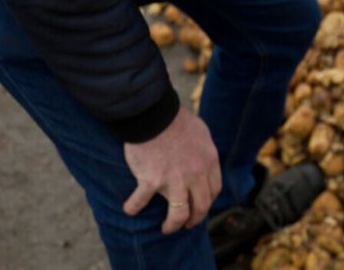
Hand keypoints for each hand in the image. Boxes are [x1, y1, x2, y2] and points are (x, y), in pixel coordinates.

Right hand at [122, 105, 221, 233]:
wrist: (156, 115)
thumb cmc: (177, 120)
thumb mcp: (201, 134)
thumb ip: (204, 152)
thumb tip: (204, 161)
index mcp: (208, 161)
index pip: (213, 190)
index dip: (207, 202)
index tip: (200, 207)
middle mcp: (195, 174)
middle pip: (200, 206)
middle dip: (194, 219)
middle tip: (186, 224)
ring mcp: (174, 179)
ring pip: (178, 214)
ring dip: (173, 225)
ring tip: (166, 229)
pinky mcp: (151, 181)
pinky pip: (141, 202)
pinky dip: (133, 207)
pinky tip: (129, 209)